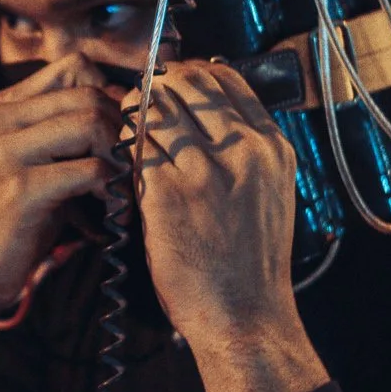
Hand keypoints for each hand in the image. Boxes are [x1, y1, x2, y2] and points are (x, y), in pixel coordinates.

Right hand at [0, 53, 120, 322]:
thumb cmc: (10, 222)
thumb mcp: (30, 164)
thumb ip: (62, 133)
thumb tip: (125, 108)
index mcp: (2, 109)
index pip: (74, 67)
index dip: (110, 95)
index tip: (122, 132)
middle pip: (88, 94)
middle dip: (122, 129)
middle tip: (131, 165)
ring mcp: (5, 153)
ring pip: (91, 123)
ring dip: (119, 156)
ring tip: (123, 186)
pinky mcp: (19, 189)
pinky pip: (90, 170)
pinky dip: (112, 189)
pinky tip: (112, 209)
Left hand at [128, 62, 298, 348]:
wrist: (245, 317)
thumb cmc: (251, 262)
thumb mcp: (268, 192)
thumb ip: (244, 150)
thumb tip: (208, 111)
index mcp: (271, 147)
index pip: (225, 77)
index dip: (190, 74)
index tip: (171, 83)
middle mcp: (243, 151)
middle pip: (187, 83)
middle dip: (157, 87)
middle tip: (139, 103)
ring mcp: (205, 171)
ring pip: (155, 109)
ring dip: (134, 115)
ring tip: (127, 132)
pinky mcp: (168, 194)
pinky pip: (135, 148)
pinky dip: (123, 147)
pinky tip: (119, 161)